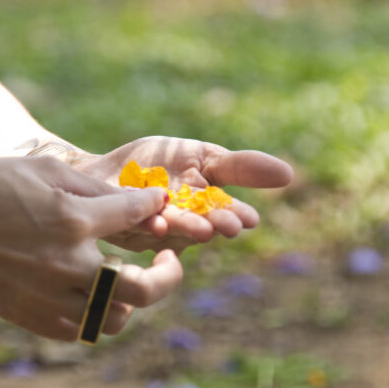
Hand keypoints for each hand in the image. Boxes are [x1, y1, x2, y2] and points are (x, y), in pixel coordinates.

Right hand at [0, 157, 181, 340]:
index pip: (137, 217)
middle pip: (144, 289)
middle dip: (168, 274)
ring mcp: (49, 297)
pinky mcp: (32, 317)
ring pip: (116, 316)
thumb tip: (141, 201)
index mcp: (72, 220)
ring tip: (121, 275)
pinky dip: (95, 313)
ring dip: (129, 297)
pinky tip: (90, 291)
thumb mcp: (43, 171)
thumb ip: (96, 189)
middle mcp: (67, 264)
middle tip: (168, 260)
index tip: (155, 206)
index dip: (153, 208)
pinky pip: (82, 328)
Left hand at [71, 136, 292, 251]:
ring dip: (185, 228)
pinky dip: (147, 224)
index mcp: (201, 209)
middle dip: (213, 225)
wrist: (100, 172)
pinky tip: (157, 221)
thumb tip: (289, 175)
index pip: (224, 213)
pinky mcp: (120, 226)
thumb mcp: (202, 157)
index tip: (250, 219)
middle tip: (229, 226)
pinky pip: (135, 226)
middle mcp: (179, 224)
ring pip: (171, 230)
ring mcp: (149, 228)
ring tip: (200, 227)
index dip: (235, 216)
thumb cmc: (156, 165)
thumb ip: (240, 167)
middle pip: (200, 226)